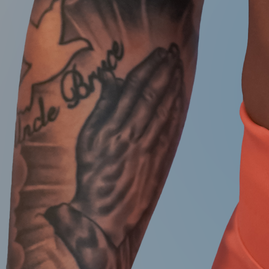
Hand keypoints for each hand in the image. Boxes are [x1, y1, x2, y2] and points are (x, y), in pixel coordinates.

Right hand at [68, 45, 183, 249]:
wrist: (101, 216)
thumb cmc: (90, 174)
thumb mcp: (87, 140)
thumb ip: (101, 108)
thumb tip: (113, 80)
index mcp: (109, 129)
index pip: (133, 92)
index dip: (148, 69)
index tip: (159, 53)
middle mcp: (129, 137)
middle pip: (151, 97)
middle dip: (164, 72)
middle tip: (175, 52)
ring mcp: (145, 149)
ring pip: (164, 111)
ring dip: (173, 87)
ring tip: (178, 67)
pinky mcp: (157, 161)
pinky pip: (170, 129)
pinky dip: (177, 110)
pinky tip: (181, 96)